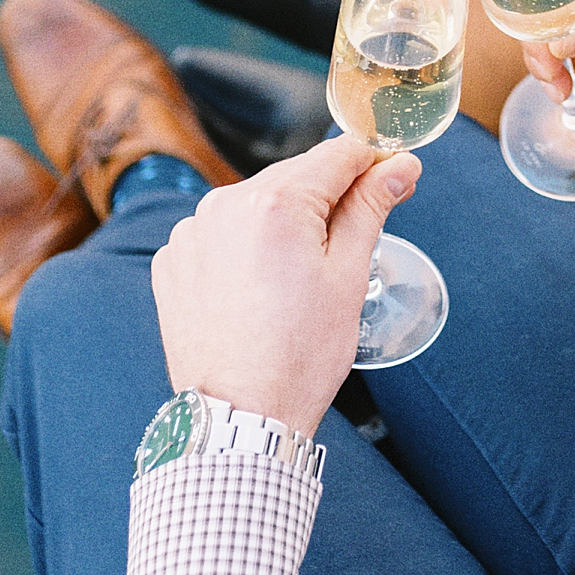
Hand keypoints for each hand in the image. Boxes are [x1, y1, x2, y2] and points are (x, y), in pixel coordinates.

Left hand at [150, 136, 419, 436]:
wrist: (238, 419)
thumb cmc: (299, 355)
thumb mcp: (348, 276)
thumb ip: (371, 208)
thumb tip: (400, 166)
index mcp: (275, 202)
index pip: (338, 155)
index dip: (373, 164)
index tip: (395, 181)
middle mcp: (225, 204)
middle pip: (296, 178)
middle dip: (330, 199)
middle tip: (354, 243)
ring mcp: (192, 233)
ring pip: (257, 205)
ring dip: (285, 223)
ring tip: (300, 279)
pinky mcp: (173, 262)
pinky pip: (222, 234)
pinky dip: (245, 248)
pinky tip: (260, 289)